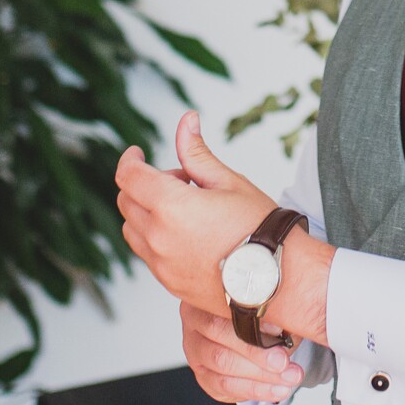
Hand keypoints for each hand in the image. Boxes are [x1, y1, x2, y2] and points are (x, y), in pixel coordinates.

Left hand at [115, 111, 276, 317]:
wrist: (277, 278)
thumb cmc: (260, 229)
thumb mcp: (229, 182)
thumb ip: (198, 153)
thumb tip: (186, 122)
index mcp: (171, 206)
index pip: (129, 176)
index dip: (130, 159)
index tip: (137, 154)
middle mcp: (159, 237)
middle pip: (126, 202)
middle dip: (144, 184)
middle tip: (181, 182)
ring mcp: (162, 264)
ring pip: (132, 230)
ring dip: (146, 213)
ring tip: (185, 211)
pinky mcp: (169, 283)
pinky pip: (147, 254)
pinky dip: (155, 238)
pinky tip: (187, 234)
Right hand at [180, 300, 304, 403]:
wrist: (258, 334)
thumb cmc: (262, 314)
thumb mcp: (271, 307)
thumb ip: (275, 312)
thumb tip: (286, 326)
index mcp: (207, 296)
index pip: (223, 307)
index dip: (251, 321)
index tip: (280, 330)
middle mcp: (195, 322)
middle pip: (219, 339)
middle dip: (256, 354)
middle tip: (284, 362)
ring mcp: (195, 351)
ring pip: (221, 367)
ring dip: (259, 377)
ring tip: (288, 379)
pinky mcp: (203, 375)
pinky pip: (224, 387)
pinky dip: (254, 390)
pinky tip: (276, 390)